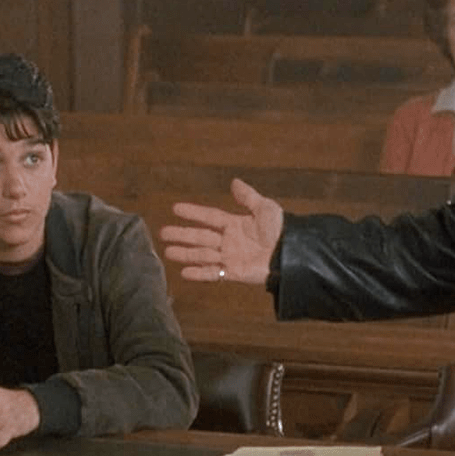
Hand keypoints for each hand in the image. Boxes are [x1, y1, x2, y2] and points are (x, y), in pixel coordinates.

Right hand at [159, 178, 282, 285]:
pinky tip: (184, 273)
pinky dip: (199, 273)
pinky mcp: (234, 273)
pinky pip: (213, 273)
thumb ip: (247, 197)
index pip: (209, 217)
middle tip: (162, 232)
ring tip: (167, 252)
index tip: (175, 208)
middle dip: (182, 234)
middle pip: (201, 237)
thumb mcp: (265, 208)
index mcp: (235, 224)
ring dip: (185, 254)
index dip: (193, 212)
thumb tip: (234, 182)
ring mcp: (230, 257)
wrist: (292, 253)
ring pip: (202, 254)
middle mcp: (229, 240)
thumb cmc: (281, 229)